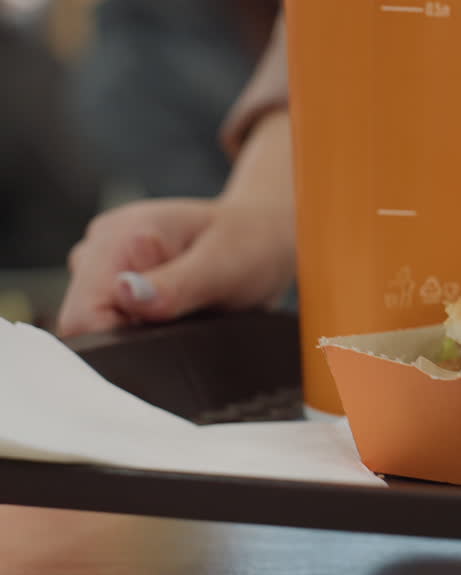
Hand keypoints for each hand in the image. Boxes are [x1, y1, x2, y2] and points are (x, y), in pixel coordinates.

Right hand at [57, 110, 296, 336]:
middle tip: (183, 323)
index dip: (115, 339)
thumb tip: (125, 293)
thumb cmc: (251, 245)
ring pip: (95, 324)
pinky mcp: (115, 279)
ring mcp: (105, 263)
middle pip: (82, 321)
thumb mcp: (223, 268)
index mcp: (121, 235)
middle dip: (128, 336)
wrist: (264, 234)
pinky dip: (140, 328)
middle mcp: (102, 245)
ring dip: (136, 332)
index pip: (82, 311)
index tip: (160, 340)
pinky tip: (175, 316)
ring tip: (185, 313)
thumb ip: (175, 285)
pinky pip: (112, 319)